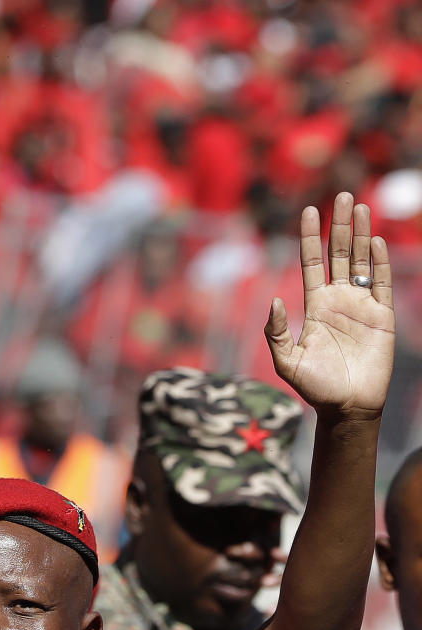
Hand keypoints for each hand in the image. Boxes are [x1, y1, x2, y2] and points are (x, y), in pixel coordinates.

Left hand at [265, 193, 393, 419]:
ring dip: (360, 234)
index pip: (312, 263)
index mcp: (315, 306)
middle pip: (339, 253)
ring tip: (360, 206)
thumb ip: (275, 332)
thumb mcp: (286, 361)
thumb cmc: (315, 387)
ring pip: (361, 261)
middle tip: (342, 195)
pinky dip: (378, 261)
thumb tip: (274, 300)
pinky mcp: (382, 315)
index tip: (309, 209)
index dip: (311, 237)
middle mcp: (338, 300)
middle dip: (340, 225)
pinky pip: (380, 282)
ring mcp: (361, 305)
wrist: (347, 406)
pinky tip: (375, 240)